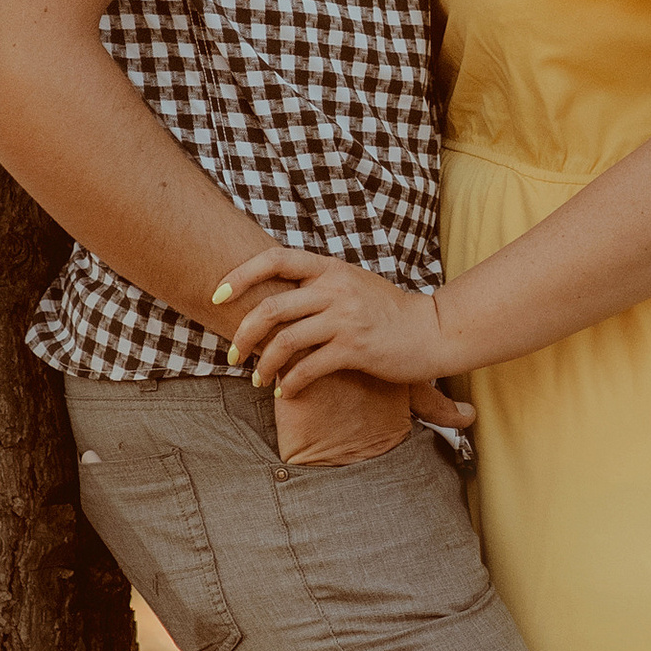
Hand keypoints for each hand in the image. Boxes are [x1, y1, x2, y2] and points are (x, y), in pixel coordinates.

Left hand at [213, 241, 446, 396]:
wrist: (433, 331)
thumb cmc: (389, 312)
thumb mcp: (353, 284)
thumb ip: (319, 283)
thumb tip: (275, 292)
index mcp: (331, 268)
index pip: (275, 259)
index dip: (240, 275)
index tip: (218, 294)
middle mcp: (335, 288)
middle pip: (271, 307)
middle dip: (243, 334)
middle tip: (233, 354)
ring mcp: (345, 318)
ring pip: (285, 341)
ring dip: (264, 364)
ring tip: (259, 379)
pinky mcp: (355, 348)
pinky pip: (309, 367)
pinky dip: (292, 382)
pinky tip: (288, 391)